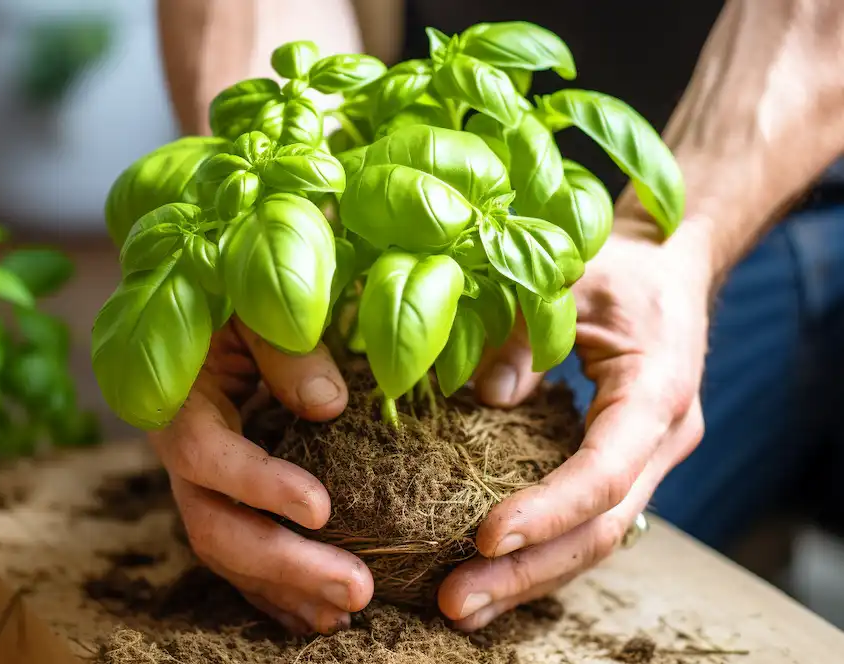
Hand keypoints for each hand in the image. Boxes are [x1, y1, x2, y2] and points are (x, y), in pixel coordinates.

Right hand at [148, 317, 373, 634]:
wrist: (204, 309)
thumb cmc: (232, 296)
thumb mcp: (253, 305)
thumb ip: (284, 348)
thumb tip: (328, 406)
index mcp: (178, 403)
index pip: (206, 455)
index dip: (258, 485)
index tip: (321, 509)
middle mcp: (181, 454)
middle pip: (216, 525)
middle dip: (284, 564)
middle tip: (357, 588)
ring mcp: (198, 485)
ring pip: (228, 553)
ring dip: (286, 589)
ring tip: (346, 612)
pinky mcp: (221, 498)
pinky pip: (240, 556)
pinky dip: (277, 589)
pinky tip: (318, 612)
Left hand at [437, 218, 714, 629]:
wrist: (670, 266)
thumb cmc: (621, 264)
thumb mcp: (567, 278)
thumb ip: (524, 331)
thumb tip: (485, 396)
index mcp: (655, 392)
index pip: (603, 473)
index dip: (546, 510)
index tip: (484, 537)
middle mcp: (661, 439)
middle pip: (601, 529)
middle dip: (528, 571)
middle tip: (456, 604)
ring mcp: (649, 457)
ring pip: (597, 536)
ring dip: (530, 575)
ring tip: (463, 606)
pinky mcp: (626, 460)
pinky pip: (588, 517)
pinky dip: (543, 547)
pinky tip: (494, 569)